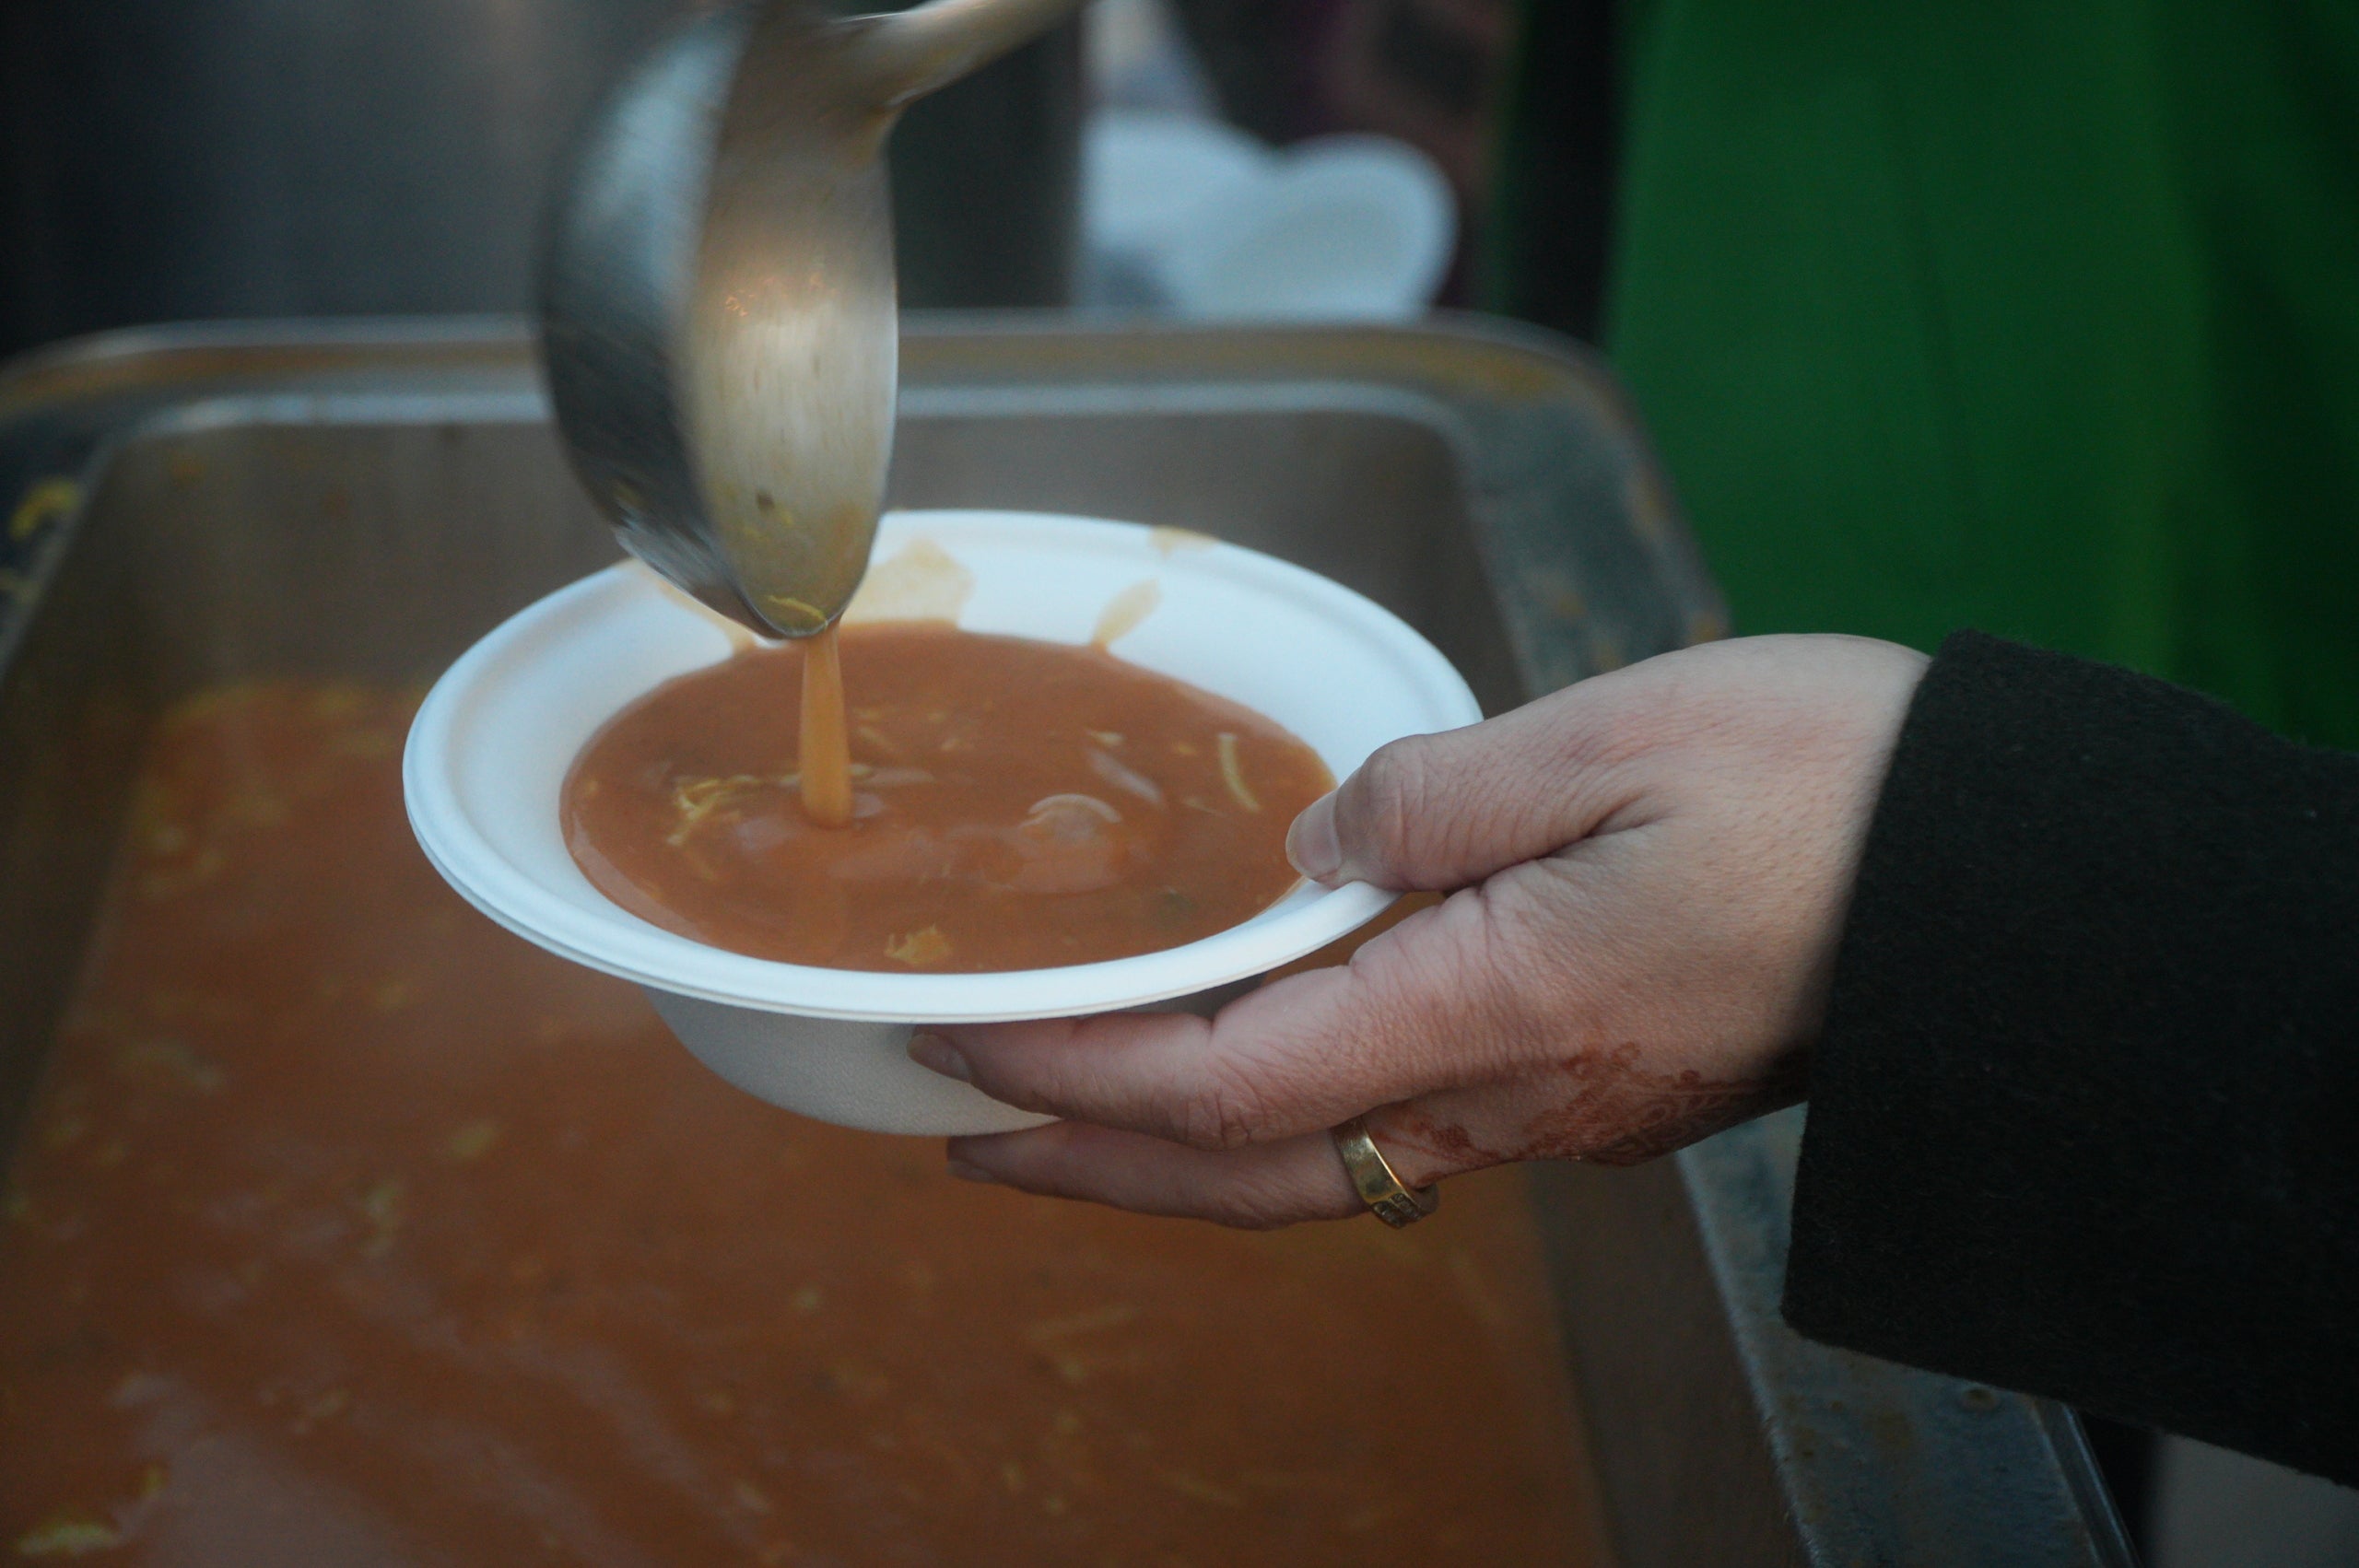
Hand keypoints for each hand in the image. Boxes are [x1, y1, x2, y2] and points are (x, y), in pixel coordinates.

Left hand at [909, 634, 1929, 1226]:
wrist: (1996, 884)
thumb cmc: (1829, 789)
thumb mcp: (1613, 735)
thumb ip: (1436, 794)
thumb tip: (1314, 839)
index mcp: (1489, 1004)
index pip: (1226, 1079)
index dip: (1078, 1075)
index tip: (965, 1052)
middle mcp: (1507, 1092)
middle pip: (1251, 1171)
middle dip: (1091, 1167)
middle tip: (960, 1144)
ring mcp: (1555, 1108)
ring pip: (1320, 1167)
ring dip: (1177, 1157)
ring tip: (1073, 1118)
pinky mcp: (1594, 1089)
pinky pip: (1399, 1132)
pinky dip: (1285, 1121)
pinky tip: (1255, 1067)